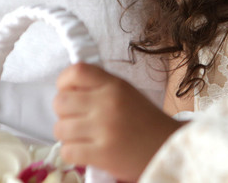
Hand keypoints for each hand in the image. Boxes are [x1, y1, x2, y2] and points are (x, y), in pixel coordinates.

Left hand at [53, 63, 182, 181]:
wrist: (167, 147)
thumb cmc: (146, 121)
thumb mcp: (127, 93)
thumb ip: (100, 87)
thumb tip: (68, 88)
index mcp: (115, 85)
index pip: (76, 72)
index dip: (64, 82)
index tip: (69, 91)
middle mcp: (108, 103)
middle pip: (60, 102)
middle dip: (64, 112)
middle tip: (78, 118)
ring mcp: (104, 129)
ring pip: (60, 128)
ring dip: (68, 135)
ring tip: (84, 136)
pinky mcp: (101, 154)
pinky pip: (67, 150)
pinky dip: (72, 152)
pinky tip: (86, 150)